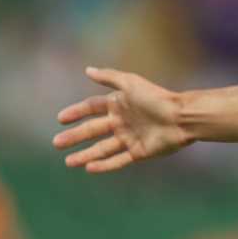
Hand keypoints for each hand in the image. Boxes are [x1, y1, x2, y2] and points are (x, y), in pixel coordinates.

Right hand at [53, 67, 192, 173]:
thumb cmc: (156, 98)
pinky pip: (118, 160)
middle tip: (57, 143)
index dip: (76, 112)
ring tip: (68, 162)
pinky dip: (104, 165)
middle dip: (74, 137)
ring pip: (102, 148)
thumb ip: (108, 77)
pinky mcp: (139, 153)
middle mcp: (122, 122)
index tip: (60, 118)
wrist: (180, 117)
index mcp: (119, 104)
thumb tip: (86, 70)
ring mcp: (130, 138)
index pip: (92, 108)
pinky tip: (89, 168)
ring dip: (85, 155)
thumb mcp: (130, 83)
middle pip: (93, 130)